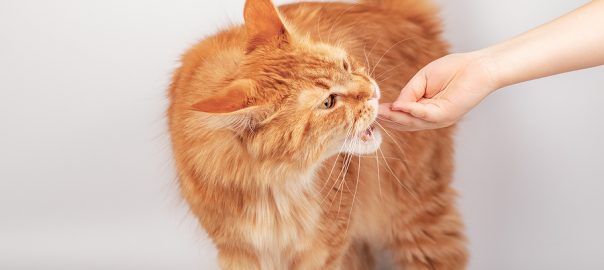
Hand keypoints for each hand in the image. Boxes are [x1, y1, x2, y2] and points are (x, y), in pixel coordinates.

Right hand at [378, 51, 499, 130]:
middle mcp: (431, 118)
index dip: (388, 114)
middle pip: (404, 123)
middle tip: (370, 115)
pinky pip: (425, 114)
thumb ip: (408, 92)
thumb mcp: (423, 80)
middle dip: (387, 119)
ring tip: (379, 113)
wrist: (477, 67)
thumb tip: (395, 105)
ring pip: (412, 121)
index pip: (402, 116)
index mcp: (425, 110)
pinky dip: (411, 110)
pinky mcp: (446, 114)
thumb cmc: (453, 69)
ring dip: (395, 117)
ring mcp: (439, 119)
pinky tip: (399, 106)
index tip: (372, 110)